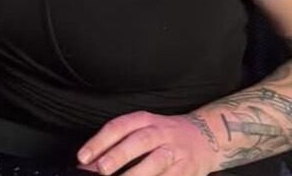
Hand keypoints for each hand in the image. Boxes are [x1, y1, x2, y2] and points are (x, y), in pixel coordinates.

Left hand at [77, 112, 218, 175]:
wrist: (208, 136)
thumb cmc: (166, 135)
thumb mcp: (144, 130)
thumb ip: (117, 145)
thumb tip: (87, 166)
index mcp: (147, 120)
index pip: (120, 126)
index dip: (101, 140)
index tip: (83, 156)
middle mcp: (162, 133)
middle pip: (140, 141)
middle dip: (120, 154)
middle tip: (102, 168)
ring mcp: (176, 152)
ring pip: (157, 162)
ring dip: (137, 174)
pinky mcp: (187, 170)